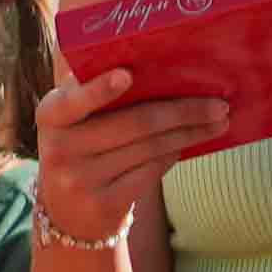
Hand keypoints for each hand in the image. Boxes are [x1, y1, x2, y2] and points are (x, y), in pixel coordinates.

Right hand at [34, 66, 222, 244]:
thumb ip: (94, 88)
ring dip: (191, 132)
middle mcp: (59, 148)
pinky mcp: (102, 203)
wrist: (66, 211)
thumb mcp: (75, 118)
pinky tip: (184, 145)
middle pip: (136, 122)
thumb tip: (156, 60)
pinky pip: (152, 171)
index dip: (98, 90)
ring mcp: (79, 180)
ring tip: (218, 123)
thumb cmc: (82, 147)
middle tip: (220, 105)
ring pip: (151, 147)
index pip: (73, 101)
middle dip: (184, 111)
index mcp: (51, 115)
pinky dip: (173, 154)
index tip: (127, 76)